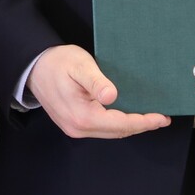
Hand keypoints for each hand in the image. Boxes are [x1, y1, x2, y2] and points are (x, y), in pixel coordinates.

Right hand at [28, 45, 168, 139]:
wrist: (33, 67)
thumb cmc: (57, 62)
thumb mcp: (79, 65)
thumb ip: (96, 81)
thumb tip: (112, 96)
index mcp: (82, 116)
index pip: (121, 124)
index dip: (144, 122)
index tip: (161, 117)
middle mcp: (78, 128)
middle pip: (117, 132)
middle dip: (141, 126)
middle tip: (161, 118)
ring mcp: (74, 129)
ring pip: (110, 132)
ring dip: (130, 126)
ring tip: (149, 118)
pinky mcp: (73, 125)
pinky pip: (101, 129)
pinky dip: (118, 124)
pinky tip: (127, 115)